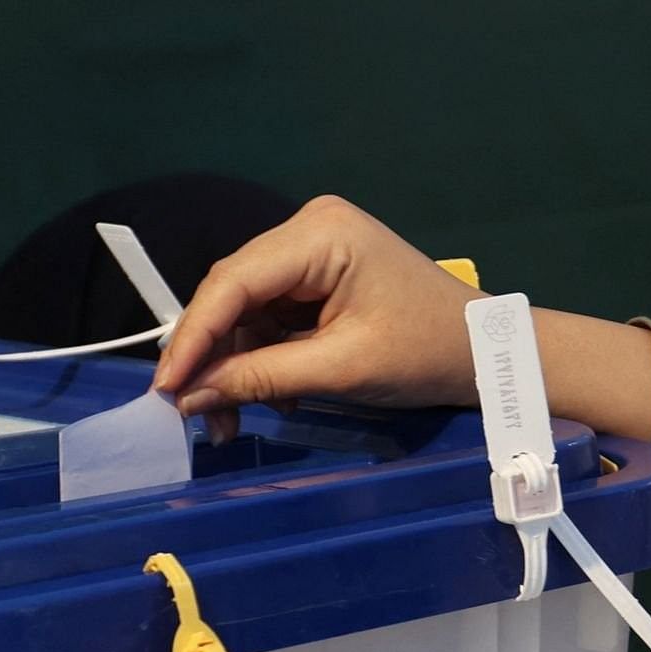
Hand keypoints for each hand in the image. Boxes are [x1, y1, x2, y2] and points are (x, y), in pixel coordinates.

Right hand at [150, 196, 650, 436]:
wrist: (484, 353)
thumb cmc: (426, 352)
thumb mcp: (342, 369)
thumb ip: (262, 377)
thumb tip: (190, 398)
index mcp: (320, 234)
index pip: (233, 281)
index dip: (192, 336)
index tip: (166, 388)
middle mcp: (308, 229)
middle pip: (232, 292)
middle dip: (210, 356)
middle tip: (192, 416)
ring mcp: (312, 251)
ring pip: (244, 308)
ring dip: (232, 364)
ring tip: (228, 422)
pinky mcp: (317, 277)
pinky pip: (268, 315)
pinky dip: (258, 357)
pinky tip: (261, 396)